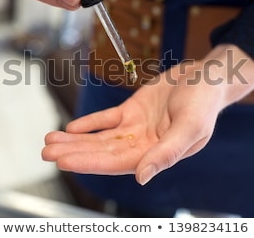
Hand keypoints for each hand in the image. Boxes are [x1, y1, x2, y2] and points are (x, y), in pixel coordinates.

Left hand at [42, 45, 253, 184]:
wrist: (206, 77)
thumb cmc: (204, 102)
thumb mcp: (190, 127)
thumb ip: (166, 153)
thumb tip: (141, 178)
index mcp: (157, 154)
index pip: (116, 162)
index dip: (89, 162)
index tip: (64, 161)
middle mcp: (143, 144)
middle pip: (102, 151)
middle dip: (74, 151)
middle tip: (47, 151)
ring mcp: (137, 127)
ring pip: (100, 137)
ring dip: (76, 139)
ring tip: (50, 140)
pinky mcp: (133, 110)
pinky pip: (107, 118)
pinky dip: (90, 122)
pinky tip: (72, 126)